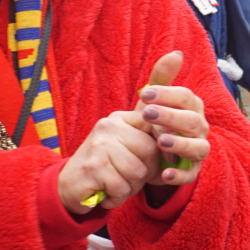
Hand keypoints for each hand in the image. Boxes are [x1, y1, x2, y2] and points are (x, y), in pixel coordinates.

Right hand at [56, 51, 209, 212]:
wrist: (71, 187)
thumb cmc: (109, 162)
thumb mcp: (134, 135)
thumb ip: (156, 103)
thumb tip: (178, 53)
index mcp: (121, 117)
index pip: (156, 132)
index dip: (153, 152)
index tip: (137, 158)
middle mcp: (109, 125)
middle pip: (149, 155)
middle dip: (141, 173)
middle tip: (122, 173)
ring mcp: (99, 145)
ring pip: (137, 174)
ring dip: (129, 186)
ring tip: (113, 181)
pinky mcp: (92, 167)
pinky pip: (122, 188)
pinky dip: (117, 196)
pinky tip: (105, 190)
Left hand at [137, 50, 210, 176]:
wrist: (154, 153)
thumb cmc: (157, 121)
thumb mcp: (155, 101)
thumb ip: (162, 78)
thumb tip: (177, 52)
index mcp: (192, 108)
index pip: (186, 97)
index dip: (167, 94)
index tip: (145, 93)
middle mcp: (200, 128)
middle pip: (192, 120)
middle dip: (171, 116)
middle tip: (147, 114)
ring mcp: (198, 149)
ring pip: (198, 147)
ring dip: (180, 144)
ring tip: (160, 142)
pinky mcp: (193, 170)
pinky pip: (191, 174)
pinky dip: (180, 175)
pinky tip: (165, 174)